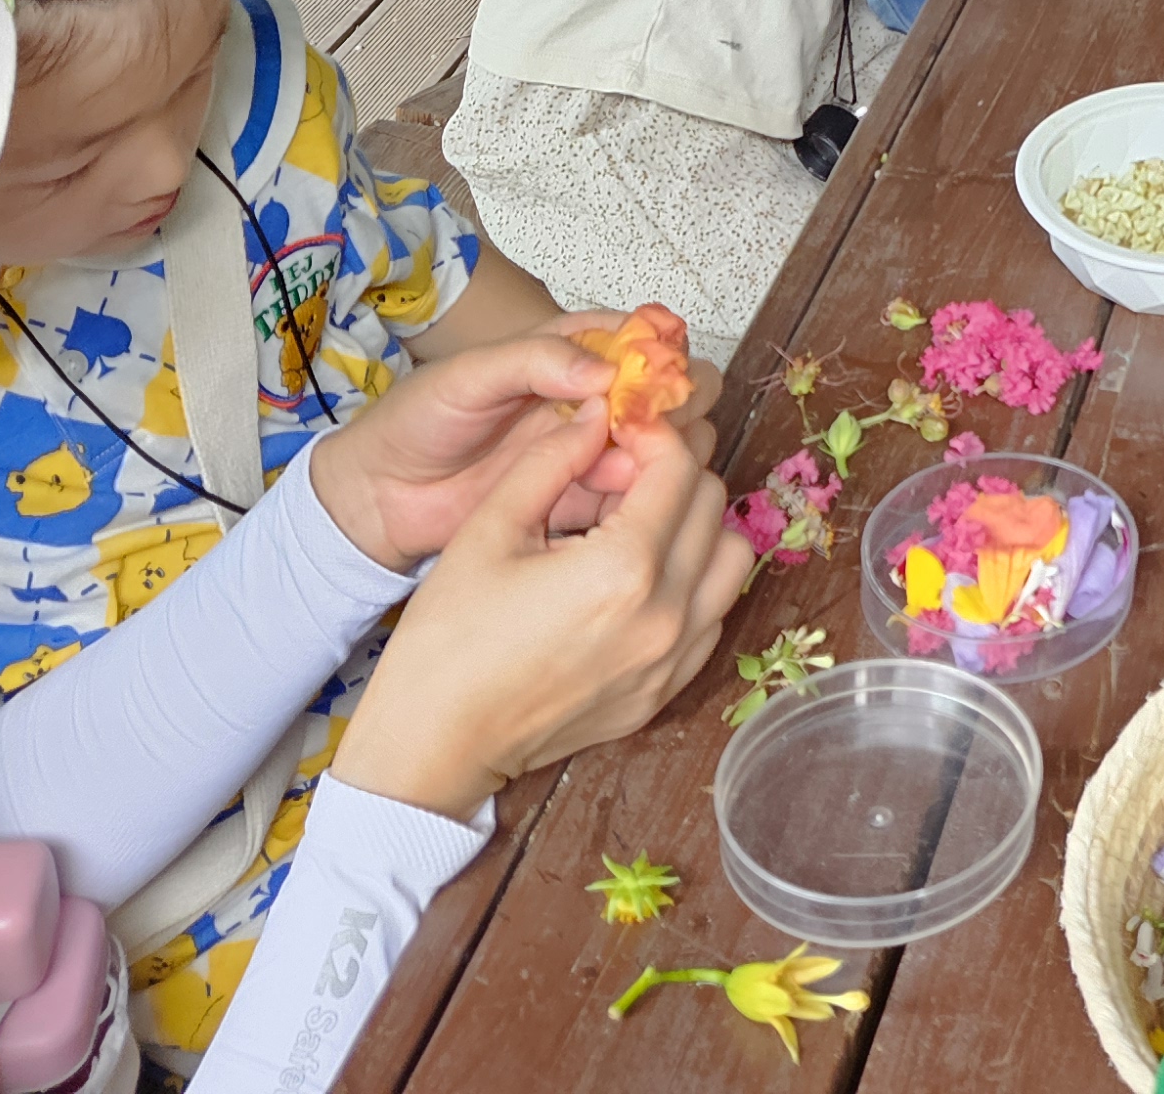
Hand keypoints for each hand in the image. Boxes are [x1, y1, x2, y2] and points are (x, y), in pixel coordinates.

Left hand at [306, 318, 722, 573]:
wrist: (380, 499)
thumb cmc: (418, 420)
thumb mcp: (469, 375)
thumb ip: (536, 361)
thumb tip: (608, 371)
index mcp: (572, 351)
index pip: (643, 334)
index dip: (665, 346)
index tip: (665, 365)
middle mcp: (594, 396)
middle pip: (669, 387)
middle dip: (678, 398)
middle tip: (658, 419)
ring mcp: (592, 448)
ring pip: (664, 440)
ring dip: (665, 447)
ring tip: (636, 462)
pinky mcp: (582, 497)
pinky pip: (633, 493)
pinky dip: (641, 493)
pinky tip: (625, 498)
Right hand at [327, 412, 750, 819]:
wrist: (433, 748)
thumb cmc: (448, 640)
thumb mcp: (488, 530)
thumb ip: (551, 460)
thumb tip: (599, 414)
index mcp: (623, 569)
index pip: (679, 467)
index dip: (653, 434)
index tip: (622, 430)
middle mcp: (666, 615)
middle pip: (712, 504)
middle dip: (674, 473)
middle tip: (624, 473)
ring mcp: (672, 660)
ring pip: (730, 559)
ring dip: (696, 527)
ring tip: (639, 524)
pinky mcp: (664, 691)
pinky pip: (713, 615)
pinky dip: (694, 582)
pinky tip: (640, 579)